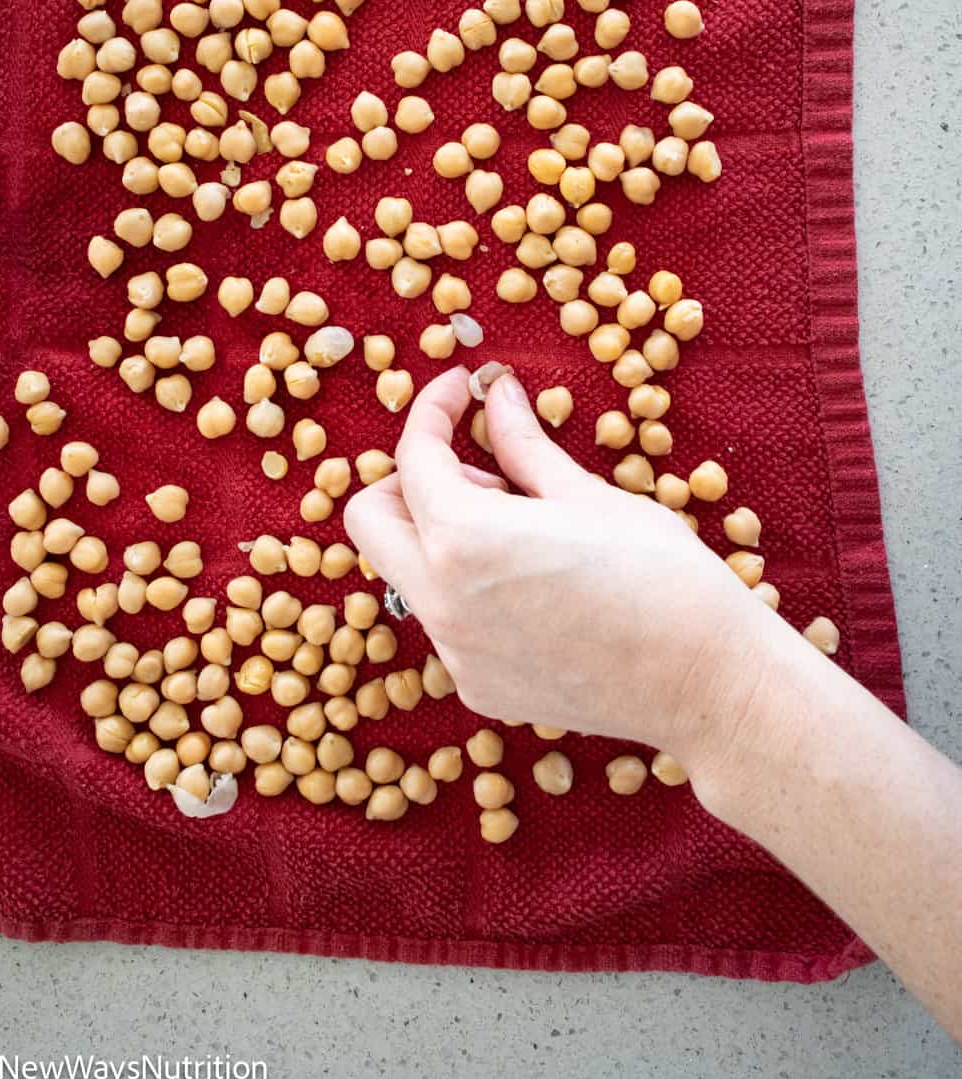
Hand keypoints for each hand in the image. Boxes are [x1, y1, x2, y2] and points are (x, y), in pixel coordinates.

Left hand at [344, 365, 770, 763]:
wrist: (707, 682)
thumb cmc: (662, 576)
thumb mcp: (587, 495)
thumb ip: (522, 444)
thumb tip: (495, 394)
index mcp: (463, 540)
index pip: (413, 458)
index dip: (433, 410)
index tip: (462, 389)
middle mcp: (440, 603)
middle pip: (371, 520)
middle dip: (409, 479)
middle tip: (479, 468)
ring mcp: (456, 654)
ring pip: (409, 573)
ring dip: (441, 535)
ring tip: (524, 527)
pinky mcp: (480, 689)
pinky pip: (447, 620)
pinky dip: (469, 587)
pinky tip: (535, 583)